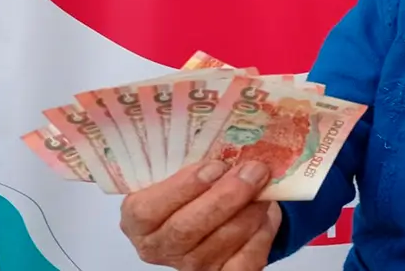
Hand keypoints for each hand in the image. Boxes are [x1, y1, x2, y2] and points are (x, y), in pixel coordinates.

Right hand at [120, 160, 280, 270]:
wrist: (217, 211)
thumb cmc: (197, 186)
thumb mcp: (185, 170)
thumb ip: (195, 161)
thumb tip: (230, 145)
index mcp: (139, 220)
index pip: (147, 211)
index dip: (183, 187)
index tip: (215, 166)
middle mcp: (160, 247)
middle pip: (186, 228)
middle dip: (225, 196)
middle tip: (253, 170)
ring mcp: (191, 265)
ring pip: (221, 241)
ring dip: (249, 210)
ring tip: (263, 185)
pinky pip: (246, 260)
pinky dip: (261, 234)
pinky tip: (266, 212)